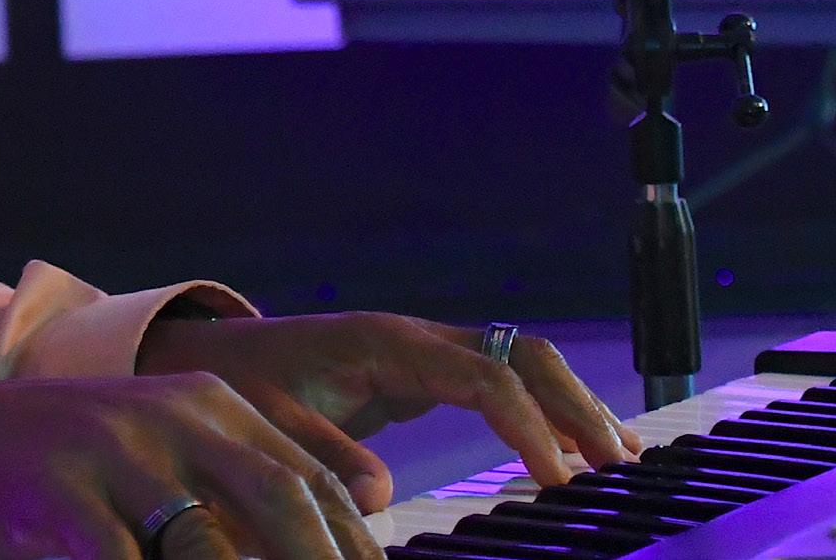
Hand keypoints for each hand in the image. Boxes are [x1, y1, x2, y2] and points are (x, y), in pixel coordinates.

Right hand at [0, 373, 381, 559]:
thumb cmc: (101, 464)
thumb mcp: (183, 444)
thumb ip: (258, 474)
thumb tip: (364, 513)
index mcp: (215, 405)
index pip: (309, 476)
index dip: (351, 543)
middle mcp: (175, 419)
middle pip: (278, 496)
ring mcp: (118, 455)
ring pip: (204, 542)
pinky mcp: (66, 497)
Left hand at [134, 312, 642, 509]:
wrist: (212, 357)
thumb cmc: (241, 385)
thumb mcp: (270, 421)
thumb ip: (324, 455)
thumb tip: (380, 497)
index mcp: (388, 343)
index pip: (485, 376)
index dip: (528, 426)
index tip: (558, 480)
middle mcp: (419, 338)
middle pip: (522, 355)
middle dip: (576, 406)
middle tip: (618, 467)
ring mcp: (427, 351)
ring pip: (522, 364)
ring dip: (573, 406)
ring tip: (622, 460)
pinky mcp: (425, 372)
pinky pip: (502, 382)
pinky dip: (546, 410)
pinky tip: (577, 449)